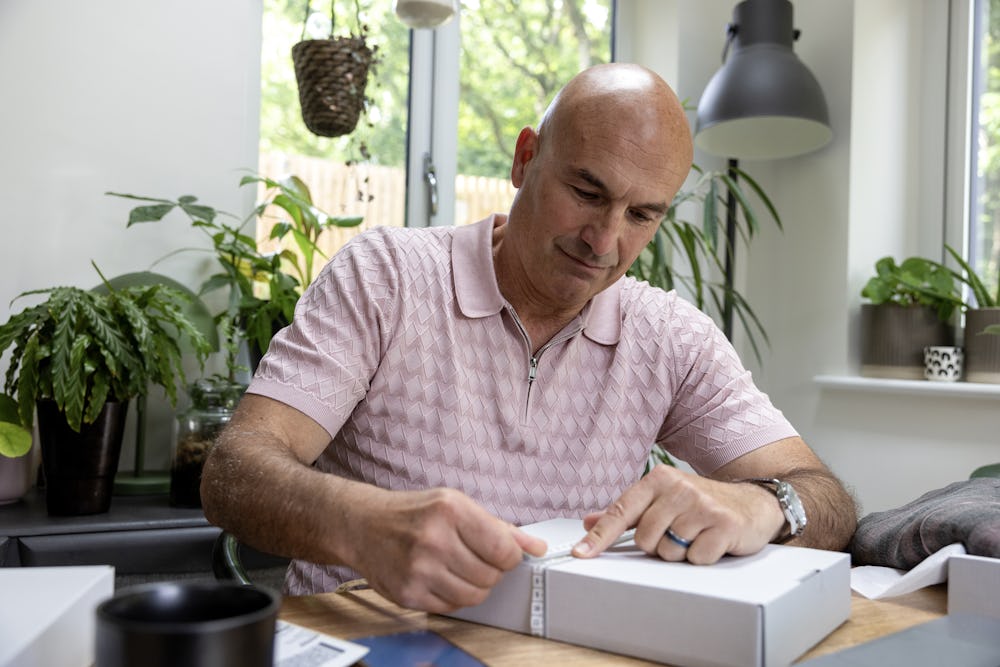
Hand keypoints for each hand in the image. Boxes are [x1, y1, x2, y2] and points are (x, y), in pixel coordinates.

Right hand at [344, 486, 546, 612]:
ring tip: (458, 567)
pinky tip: (440, 577)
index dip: (511, 557)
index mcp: (451, 510)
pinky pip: (451, 607)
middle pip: (491, 576)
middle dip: (491, 571)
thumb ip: (499, 527)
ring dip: (474, 585)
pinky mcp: (408, 594)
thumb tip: (536, 547)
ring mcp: (418, 570)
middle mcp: (433, 540)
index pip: (503, 549)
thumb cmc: (414, 513)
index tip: (502, 554)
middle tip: (476, 558)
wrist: (363, 525)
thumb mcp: (457, 504)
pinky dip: (453, 596)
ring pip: (474, 596)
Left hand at [571, 465, 782, 563]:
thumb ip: (626, 512)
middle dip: (658, 545)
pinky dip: (702, 557)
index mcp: (658, 479)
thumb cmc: (701, 504)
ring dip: (681, 553)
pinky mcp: (723, 525)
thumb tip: (589, 522)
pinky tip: (712, 542)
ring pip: (669, 551)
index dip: (599, 537)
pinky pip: (696, 558)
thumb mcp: (662, 500)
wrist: (753, 503)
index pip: (621, 512)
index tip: (580, 554)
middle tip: (677, 533)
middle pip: (645, 539)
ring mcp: (702, 505)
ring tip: (696, 536)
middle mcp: (678, 488)